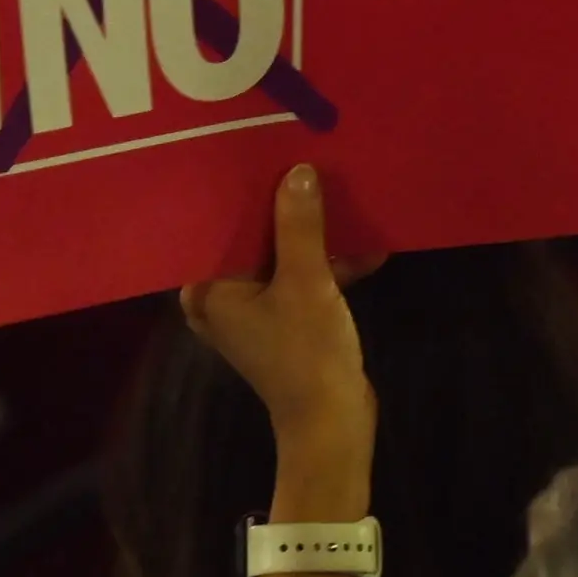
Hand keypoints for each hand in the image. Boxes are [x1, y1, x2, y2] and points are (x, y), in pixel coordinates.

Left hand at [183, 166, 378, 480]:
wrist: (333, 422)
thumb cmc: (306, 353)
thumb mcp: (307, 282)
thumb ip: (300, 226)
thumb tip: (298, 171)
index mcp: (209, 288)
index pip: (223, 225)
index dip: (251, 191)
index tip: (275, 154)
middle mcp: (221, 297)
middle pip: (254, 238)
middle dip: (288, 210)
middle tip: (313, 165)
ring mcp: (253, 311)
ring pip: (282, 257)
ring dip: (316, 237)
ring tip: (347, 200)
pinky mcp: (284, 322)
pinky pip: (300, 278)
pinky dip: (328, 266)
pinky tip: (369, 249)